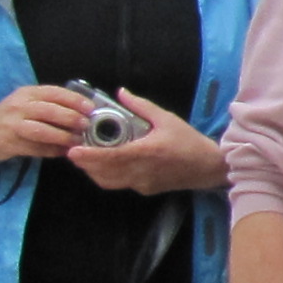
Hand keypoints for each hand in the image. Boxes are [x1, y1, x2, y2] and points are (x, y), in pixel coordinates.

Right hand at [0, 83, 93, 162]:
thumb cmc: (14, 115)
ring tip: (77, 141)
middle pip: (49, 111)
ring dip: (62, 137)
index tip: (90, 108)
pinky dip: (52, 151)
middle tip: (86, 125)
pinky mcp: (11, 143)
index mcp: (27, 93)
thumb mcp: (29, 101)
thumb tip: (83, 110)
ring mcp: (13, 126)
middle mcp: (19, 107)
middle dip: (71, 118)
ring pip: (41, 131)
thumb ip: (51, 103)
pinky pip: (35, 148)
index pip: (54, 92)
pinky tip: (63, 152)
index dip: (74, 100)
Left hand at [72, 91, 224, 194]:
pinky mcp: (145, 190)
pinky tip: (107, 164)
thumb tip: (120, 92)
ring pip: (109, 182)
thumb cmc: (188, 141)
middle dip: (85, 164)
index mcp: (146, 152)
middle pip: (104, 172)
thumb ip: (141, 106)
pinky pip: (120, 184)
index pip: (111, 157)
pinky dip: (108, 176)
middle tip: (73, 152)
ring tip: (86, 158)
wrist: (208, 167)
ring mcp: (142, 183)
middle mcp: (141, 171)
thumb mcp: (166, 118)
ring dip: (94, 172)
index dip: (89, 156)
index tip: (73, 151)